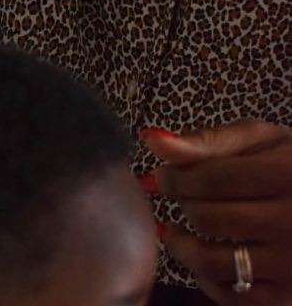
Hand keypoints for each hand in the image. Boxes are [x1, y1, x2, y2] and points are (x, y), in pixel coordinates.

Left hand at [142, 121, 291, 304]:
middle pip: (208, 218)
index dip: (175, 177)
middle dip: (180, 206)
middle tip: (176, 198)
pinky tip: (202, 260)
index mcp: (287, 174)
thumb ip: (208, 141)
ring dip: (182, 246)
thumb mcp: (262, 141)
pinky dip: (207, 281)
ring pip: (213, 262)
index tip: (161, 176)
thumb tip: (151, 140)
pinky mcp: (290, 297)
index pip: (210, 179)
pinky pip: (234, 297)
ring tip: (174, 232)